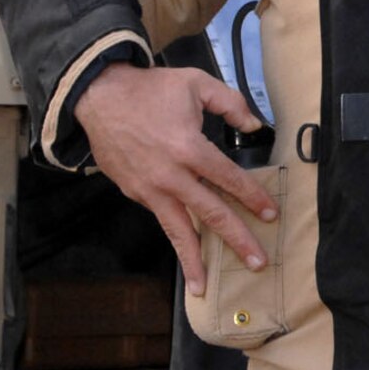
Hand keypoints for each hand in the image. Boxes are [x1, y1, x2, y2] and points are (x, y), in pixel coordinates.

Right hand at [74, 62, 275, 297]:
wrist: (98, 97)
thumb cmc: (150, 89)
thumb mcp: (196, 83)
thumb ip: (231, 103)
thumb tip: (255, 124)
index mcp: (189, 148)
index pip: (229, 180)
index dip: (253, 197)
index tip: (270, 215)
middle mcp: (170, 176)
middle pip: (210, 213)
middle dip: (236, 239)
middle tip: (257, 262)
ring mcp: (149, 189)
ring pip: (177, 230)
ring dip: (193, 260)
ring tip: (204, 287)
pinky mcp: (134, 193)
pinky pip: (161, 218)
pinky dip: (174, 238)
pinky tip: (186, 254)